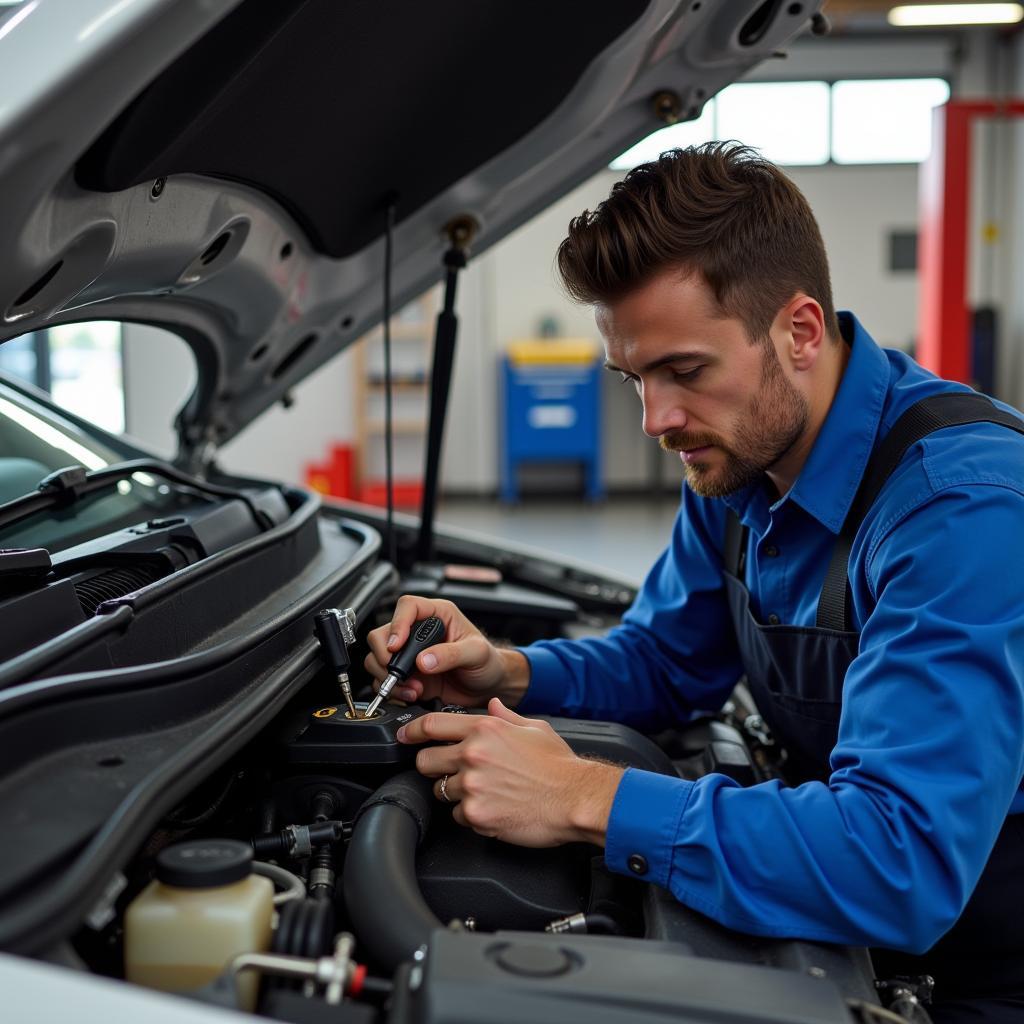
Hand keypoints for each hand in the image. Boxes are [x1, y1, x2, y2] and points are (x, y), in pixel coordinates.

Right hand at [364, 595, 528, 708]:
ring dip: (389, 677)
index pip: (407, 607)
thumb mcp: (477, 653)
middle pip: (382, 634)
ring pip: (377, 659)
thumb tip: (423, 660)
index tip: (396, 646)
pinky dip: (394, 691)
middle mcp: (418, 633)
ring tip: (413, 688)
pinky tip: (412, 694)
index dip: (397, 624)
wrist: (489, 687)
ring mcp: (410, 656)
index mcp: (437, 615)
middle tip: (400, 673)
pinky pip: (384, 681)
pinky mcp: (407, 676)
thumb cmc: (488, 662)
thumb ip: (451, 654)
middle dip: (385, 656)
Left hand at [397, 697, 623, 847]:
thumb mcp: (534, 728)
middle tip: (450, 772)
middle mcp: (473, 754)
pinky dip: (471, 816)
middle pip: (425, 761)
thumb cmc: (559, 765)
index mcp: (485, 728)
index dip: (411, 731)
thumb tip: (493, 705)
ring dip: (455, 793)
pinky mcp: (476, 815)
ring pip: (440, 791)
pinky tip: (493, 809)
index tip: (405, 737)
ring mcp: (472, 786)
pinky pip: (458, 817)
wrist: (576, 799)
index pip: (431, 725)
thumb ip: (506, 716)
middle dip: (433, 767)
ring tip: (483, 792)